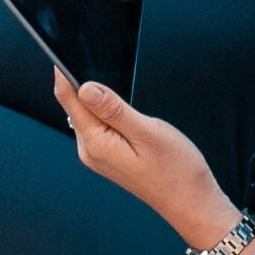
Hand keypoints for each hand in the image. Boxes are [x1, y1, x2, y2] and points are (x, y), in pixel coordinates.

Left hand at [52, 67, 244, 254]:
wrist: (192, 203)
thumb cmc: (177, 171)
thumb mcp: (148, 132)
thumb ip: (114, 109)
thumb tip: (85, 87)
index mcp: (95, 143)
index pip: (69, 100)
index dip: (64, 73)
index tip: (62, 51)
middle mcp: (90, 151)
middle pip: (75, 106)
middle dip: (83, 84)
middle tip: (99, 60)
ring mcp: (98, 156)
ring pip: (87, 116)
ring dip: (96, 100)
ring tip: (115, 84)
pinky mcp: (109, 157)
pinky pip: (98, 127)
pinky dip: (105, 113)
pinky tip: (121, 110)